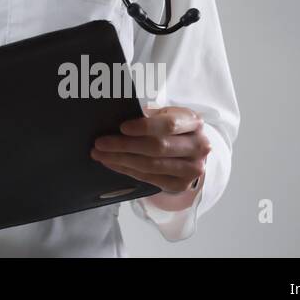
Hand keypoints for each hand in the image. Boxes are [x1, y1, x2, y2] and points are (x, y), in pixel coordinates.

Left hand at [90, 105, 209, 208]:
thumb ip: (147, 115)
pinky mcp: (181, 185)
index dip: (144, 127)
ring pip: (151, 166)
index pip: (168, 125)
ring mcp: (192, 169)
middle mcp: (199, 146)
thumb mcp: (165, 114)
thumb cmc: (172, 127)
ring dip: (121, 160)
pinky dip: (127, 170)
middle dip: (124, 145)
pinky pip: (149, 178)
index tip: (122, 127)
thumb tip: (115, 117)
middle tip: (100, 143)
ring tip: (100, 154)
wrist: (192, 149)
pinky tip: (112, 163)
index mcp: (193, 122)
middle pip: (157, 147)